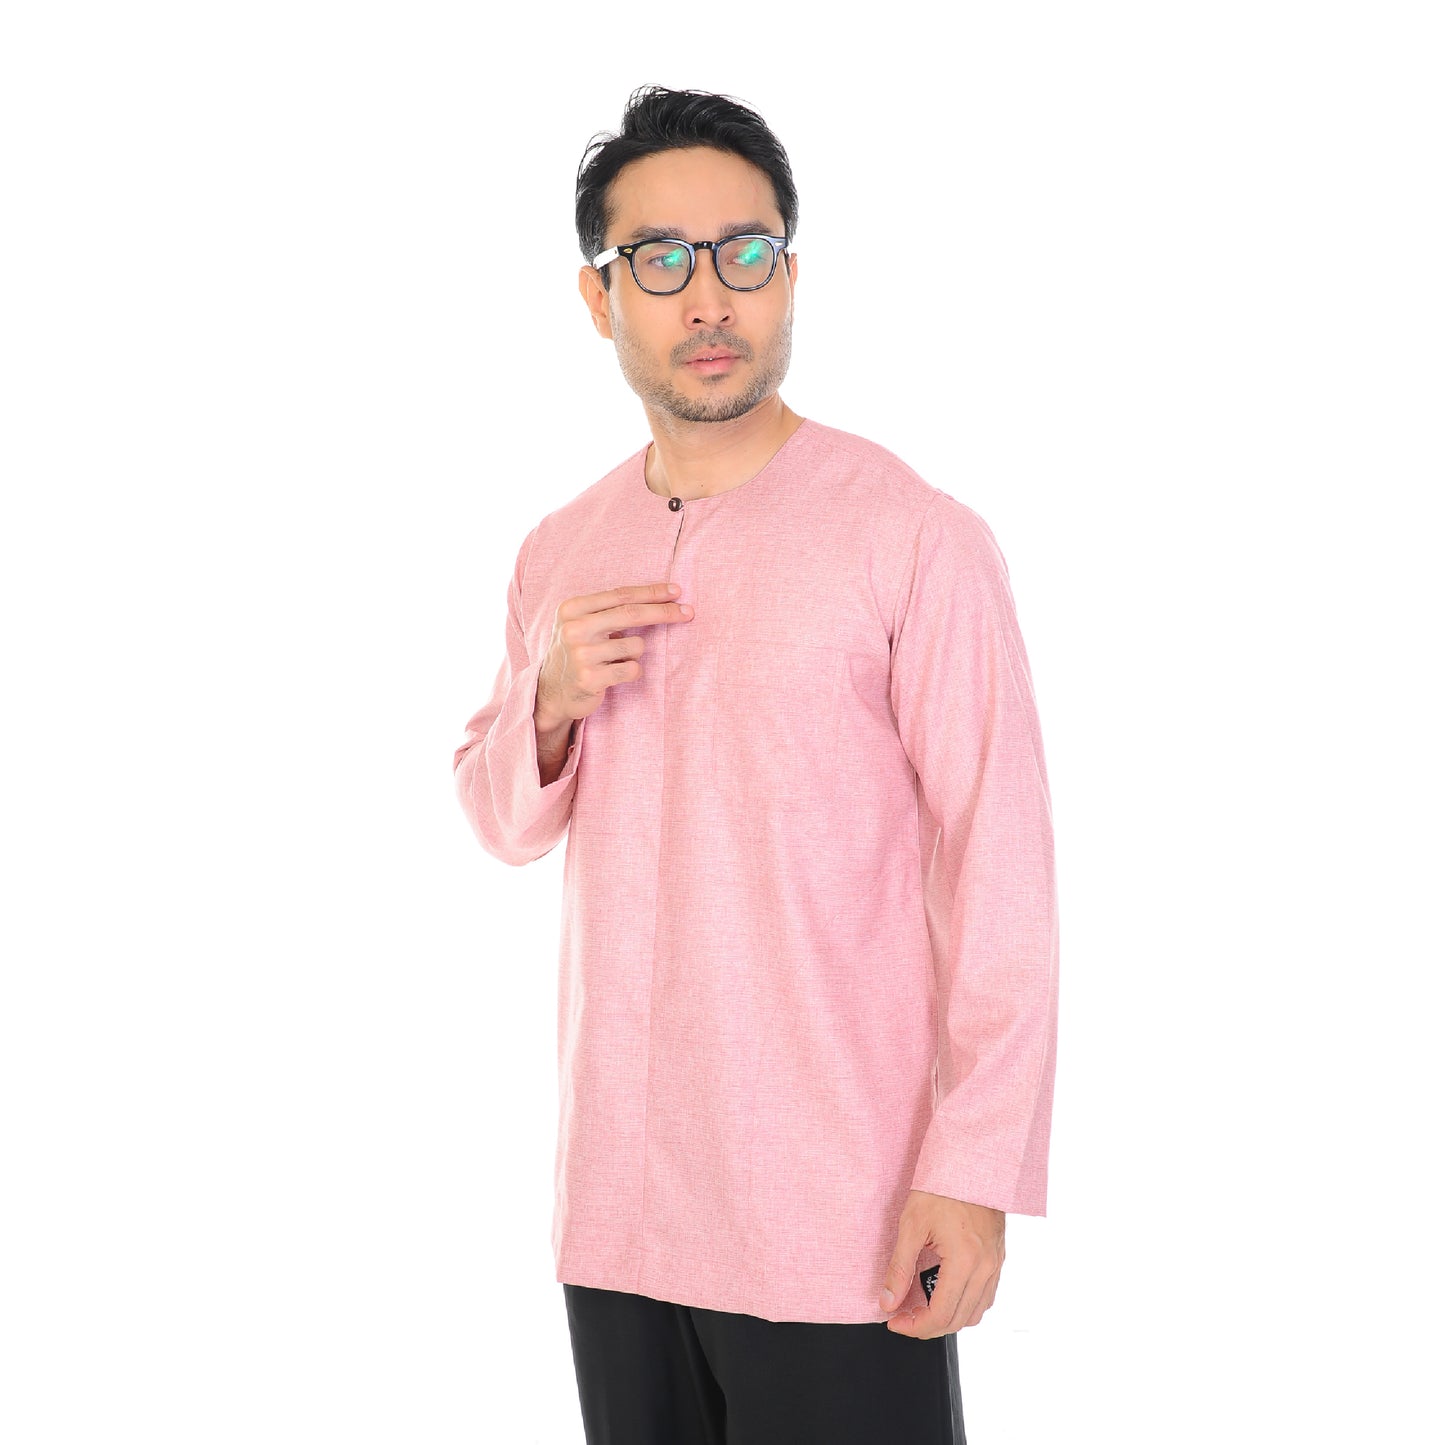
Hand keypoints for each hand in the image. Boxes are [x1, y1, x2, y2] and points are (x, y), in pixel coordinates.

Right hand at [535, 581, 693, 731]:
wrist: (551, 692)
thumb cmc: (575, 652)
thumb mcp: (580, 623)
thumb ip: (609, 610)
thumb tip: (660, 598)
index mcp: (572, 609)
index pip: (621, 595)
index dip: (652, 592)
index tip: (676, 591)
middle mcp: (574, 629)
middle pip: (631, 614)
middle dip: (664, 612)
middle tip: (688, 612)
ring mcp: (581, 655)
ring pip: (636, 646)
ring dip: (635, 653)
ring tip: (614, 659)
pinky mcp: (590, 679)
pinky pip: (633, 669)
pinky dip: (632, 671)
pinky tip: (613, 674)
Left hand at [879, 1191, 1004, 1338]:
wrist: (969, 1162)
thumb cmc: (939, 1188)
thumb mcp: (911, 1225)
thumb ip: (899, 1268)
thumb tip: (887, 1302)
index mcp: (965, 1260)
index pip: (941, 1314)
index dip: (915, 1326)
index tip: (894, 1321)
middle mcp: (986, 1267)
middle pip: (959, 1320)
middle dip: (928, 1326)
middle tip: (903, 1317)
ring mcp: (996, 1263)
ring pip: (976, 1312)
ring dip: (948, 1318)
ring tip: (922, 1308)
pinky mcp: (998, 1257)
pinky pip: (985, 1296)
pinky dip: (965, 1305)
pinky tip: (944, 1294)